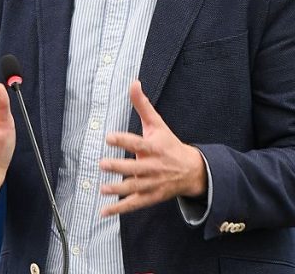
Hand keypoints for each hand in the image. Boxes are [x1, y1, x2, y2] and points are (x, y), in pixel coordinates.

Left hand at [98, 80, 206, 215]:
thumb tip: (133, 82)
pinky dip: (119, 209)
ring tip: (103, 188)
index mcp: (154, 148)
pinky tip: (104, 211)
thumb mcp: (157, 124)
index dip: (123, 140)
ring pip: (134, 188)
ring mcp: (152, 184)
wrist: (191, 171)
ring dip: (118, 189)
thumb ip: (142, 105)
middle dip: (119, 167)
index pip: (138, 143)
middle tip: (102, 164)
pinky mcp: (150, 197)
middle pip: (135, 168)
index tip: (109, 136)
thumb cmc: (169, 144)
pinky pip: (134, 204)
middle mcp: (153, 167)